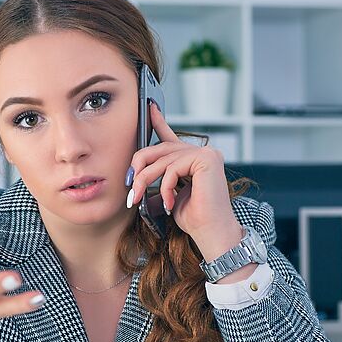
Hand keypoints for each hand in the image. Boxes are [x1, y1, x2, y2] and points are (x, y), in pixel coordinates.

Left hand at [127, 102, 242, 259]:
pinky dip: (166, 187)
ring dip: (146, 180)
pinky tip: (170, 203)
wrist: (211, 233)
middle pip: (160, 149)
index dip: (158, 122)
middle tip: (129, 187)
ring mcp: (207, 154)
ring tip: (140, 198)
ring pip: (163, 159)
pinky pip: (173, 167)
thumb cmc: (194, 219)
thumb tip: (137, 173)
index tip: (149, 107)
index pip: (171, 137)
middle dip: (140, 167)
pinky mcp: (207, 159)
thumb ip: (160, 178)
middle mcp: (203, 153)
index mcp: (194, 160)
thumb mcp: (169, 194)